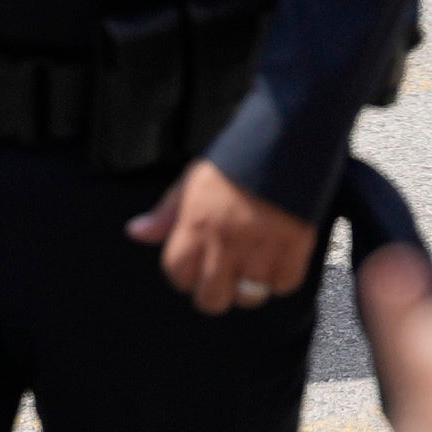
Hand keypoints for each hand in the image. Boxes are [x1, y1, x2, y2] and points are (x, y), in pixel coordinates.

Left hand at [126, 158, 314, 312]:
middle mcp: (226, 238)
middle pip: (211, 300)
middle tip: (228, 272)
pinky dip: (282, 277)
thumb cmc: (236, 157)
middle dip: (217, 292)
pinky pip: (284, 284)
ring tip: (255, 265)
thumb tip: (135, 232)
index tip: (199, 265)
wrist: (286, 131)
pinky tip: (279, 257)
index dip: (186, 275)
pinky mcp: (295, 242)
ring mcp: (261, 243)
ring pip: (249, 296)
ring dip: (251, 286)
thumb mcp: (193, 178)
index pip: (178, 275)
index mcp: (196, 222)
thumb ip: (166, 213)